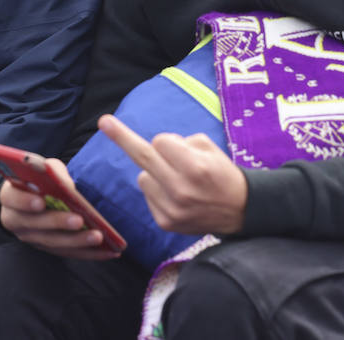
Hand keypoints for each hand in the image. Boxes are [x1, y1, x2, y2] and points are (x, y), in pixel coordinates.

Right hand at [0, 159, 120, 259]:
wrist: (36, 195)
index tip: (40, 202)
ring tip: (98, 237)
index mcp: (10, 196)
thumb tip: (68, 187)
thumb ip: (53, 173)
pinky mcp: (48, 248)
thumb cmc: (41, 178)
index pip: (12, 199)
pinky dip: (88, 253)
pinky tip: (108, 250)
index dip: (25, 202)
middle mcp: (16, 221)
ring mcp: (31, 238)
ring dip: (77, 241)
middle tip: (79, 220)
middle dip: (58, 223)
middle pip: (36, 225)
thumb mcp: (45, 168)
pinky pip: (67, 253)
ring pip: (53, 242)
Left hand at [98, 114, 247, 234]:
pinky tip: (177, 197)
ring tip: (179, 181)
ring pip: (143, 177)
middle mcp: (180, 189)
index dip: (170, 142)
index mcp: (194, 167)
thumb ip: (181, 143)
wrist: (240, 211)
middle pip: (143, 156)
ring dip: (155, 172)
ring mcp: (170, 209)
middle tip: (103, 121)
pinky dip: (157, 190)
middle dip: (122, 136)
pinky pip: (147, 194)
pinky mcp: (165, 222)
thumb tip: (154, 146)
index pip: (161, 141)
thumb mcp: (210, 149)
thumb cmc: (222, 173)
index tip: (176, 145)